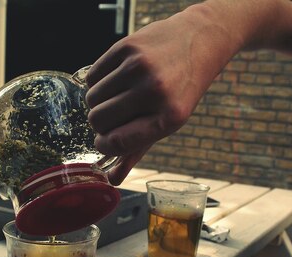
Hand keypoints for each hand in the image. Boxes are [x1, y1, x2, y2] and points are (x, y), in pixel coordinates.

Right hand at [85, 3, 238, 183]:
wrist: (200, 40)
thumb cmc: (181, 90)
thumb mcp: (168, 122)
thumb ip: (138, 150)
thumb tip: (113, 180)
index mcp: (168, 118)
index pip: (117, 142)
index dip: (103, 145)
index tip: (102, 142)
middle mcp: (154, 91)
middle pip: (99, 120)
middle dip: (99, 123)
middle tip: (110, 117)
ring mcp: (139, 67)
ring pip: (92, 98)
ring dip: (97, 102)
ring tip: (114, 97)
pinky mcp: (127, 47)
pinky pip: (92, 75)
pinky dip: (97, 82)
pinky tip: (114, 79)